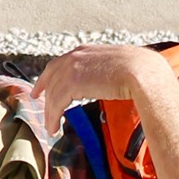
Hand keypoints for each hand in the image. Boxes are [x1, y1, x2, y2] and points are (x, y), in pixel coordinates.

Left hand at [29, 44, 171, 126]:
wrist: (143, 72)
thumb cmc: (142, 71)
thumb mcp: (120, 65)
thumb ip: (109, 71)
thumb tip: (114, 80)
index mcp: (86, 51)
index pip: (60, 62)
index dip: (50, 74)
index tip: (42, 84)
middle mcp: (75, 56)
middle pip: (51, 75)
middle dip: (42, 89)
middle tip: (35, 100)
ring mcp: (72, 68)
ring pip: (53, 93)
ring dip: (49, 112)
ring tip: (50, 127)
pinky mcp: (72, 82)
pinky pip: (56, 103)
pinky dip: (53, 117)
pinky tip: (53, 128)